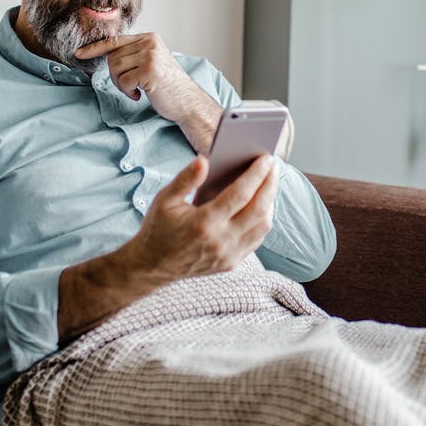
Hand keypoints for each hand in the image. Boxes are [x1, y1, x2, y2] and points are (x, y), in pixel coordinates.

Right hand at [57, 154, 277, 341]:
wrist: (152, 266)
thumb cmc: (159, 228)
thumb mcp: (165, 199)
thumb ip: (186, 179)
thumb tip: (204, 160)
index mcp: (204, 222)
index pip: (240, 194)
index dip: (257, 174)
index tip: (267, 159)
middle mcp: (220, 241)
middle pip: (259, 209)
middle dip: (270, 184)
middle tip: (274, 166)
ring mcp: (228, 255)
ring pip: (262, 226)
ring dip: (270, 202)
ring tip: (269, 183)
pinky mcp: (231, 263)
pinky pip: (256, 240)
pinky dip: (263, 220)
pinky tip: (262, 205)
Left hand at [76, 33, 220, 151]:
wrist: (188, 102)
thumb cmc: (168, 86)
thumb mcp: (151, 62)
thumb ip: (133, 54)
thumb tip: (107, 56)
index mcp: (149, 38)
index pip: (115, 40)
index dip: (95, 48)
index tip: (79, 54)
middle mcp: (150, 43)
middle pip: (112, 57)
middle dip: (115, 76)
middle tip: (130, 87)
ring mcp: (151, 55)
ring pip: (115, 69)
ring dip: (122, 85)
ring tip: (137, 90)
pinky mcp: (150, 71)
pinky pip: (124, 81)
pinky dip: (129, 91)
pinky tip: (142, 94)